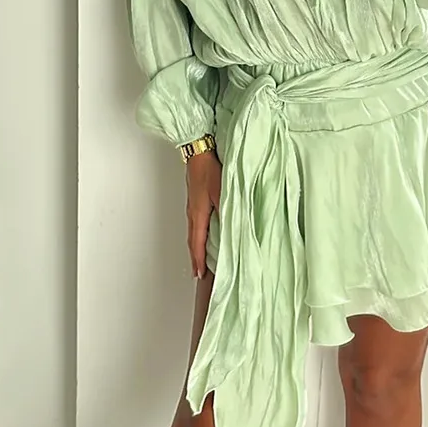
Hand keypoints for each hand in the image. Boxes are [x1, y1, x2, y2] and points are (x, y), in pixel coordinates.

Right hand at [185, 150, 221, 279]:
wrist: (197, 151)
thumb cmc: (209, 169)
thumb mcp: (223, 191)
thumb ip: (230, 210)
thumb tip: (235, 227)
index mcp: (198, 214)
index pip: (197, 243)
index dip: (198, 260)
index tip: (199, 275)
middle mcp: (193, 213)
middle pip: (192, 241)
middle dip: (195, 258)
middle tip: (197, 273)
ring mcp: (192, 206)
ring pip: (193, 233)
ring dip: (195, 248)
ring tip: (199, 259)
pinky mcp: (195, 200)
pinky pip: (195, 224)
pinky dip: (197, 235)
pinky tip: (203, 235)